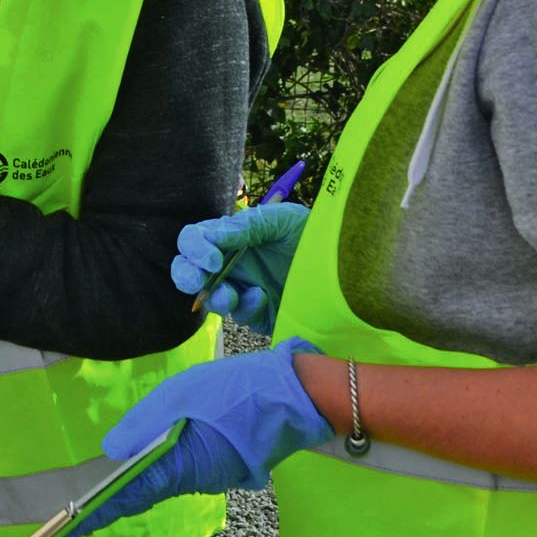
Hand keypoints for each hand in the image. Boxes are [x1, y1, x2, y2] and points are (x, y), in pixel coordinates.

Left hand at [65, 338, 333, 536]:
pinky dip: (162, 470)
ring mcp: (214, 475)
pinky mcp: (225, 464)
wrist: (296, 396)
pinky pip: (185, 471)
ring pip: (166, 481)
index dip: (100, 512)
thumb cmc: (235, 390)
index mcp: (181, 466)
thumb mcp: (180, 395)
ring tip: (105, 487)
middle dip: (114, 500)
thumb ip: (143, 423)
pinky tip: (147, 461)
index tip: (71, 529)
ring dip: (137, 484)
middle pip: (147, 493)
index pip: (131, 496)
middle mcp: (197, 480)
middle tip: (80, 511)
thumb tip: (111, 452)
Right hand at [170, 201, 307, 334]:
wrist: (350, 266)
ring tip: (232, 294)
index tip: (212, 258)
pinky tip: (263, 297)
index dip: (194, 249)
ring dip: (216, 298)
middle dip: (187, 276)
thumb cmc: (315, 235)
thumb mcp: (283, 220)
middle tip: (197, 281)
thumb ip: (247, 225)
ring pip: (211, 300)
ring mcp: (245, 291)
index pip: (195, 240)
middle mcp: (233, 265)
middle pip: (190, 272)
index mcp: (232, 238)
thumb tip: (212, 236)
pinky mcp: (262, 315)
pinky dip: (248, 307)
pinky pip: (243, 316)